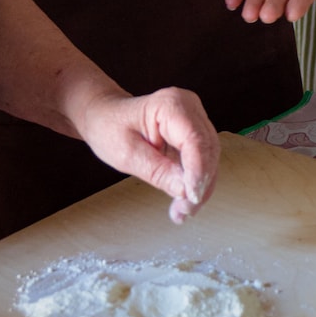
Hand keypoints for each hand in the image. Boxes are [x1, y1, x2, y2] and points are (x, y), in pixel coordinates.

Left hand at [76, 87, 219, 223]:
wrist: (105, 117)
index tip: (191, 197)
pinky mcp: (194, 133)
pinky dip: (196, 183)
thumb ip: (158, 171)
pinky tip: (184, 202)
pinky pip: (203, 160)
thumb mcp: (127, 154)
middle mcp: (189, 107)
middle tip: (184, 211)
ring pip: (210, 159)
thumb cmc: (110, 127)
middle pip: (208, 150)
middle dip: (200, 184)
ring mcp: (194, 119)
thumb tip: (185, 190)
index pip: (196, 140)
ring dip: (200, 188)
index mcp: (171, 105)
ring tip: (181, 211)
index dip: (198, 171)